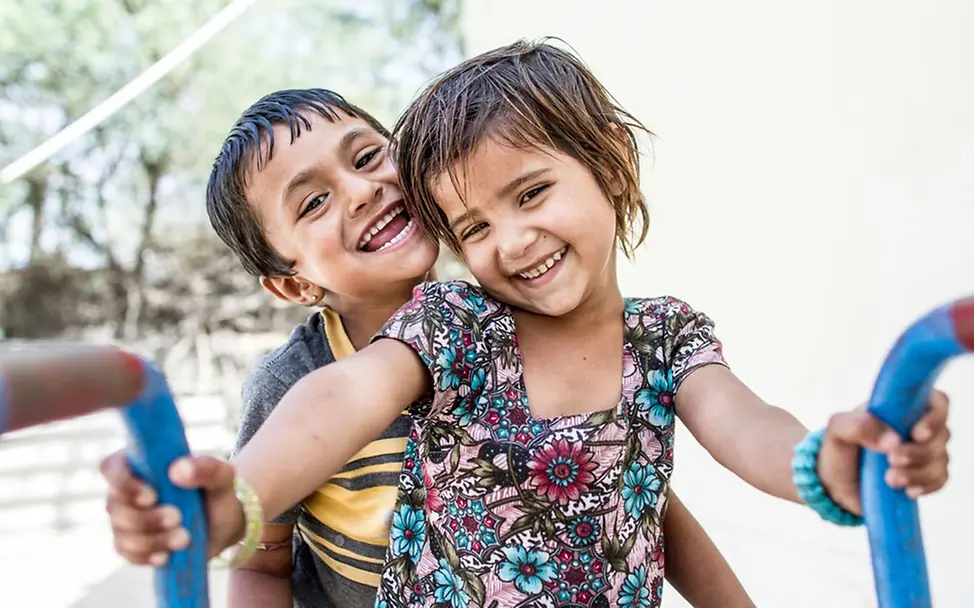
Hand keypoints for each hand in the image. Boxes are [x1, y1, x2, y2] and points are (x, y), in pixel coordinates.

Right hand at [101, 451, 245, 564]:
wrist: (221, 524)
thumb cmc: (216, 492)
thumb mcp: (222, 477)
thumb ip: (207, 467)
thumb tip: (178, 469)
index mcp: (142, 463)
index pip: (112, 467)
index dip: (124, 483)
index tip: (152, 497)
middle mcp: (126, 490)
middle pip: (115, 505)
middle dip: (146, 518)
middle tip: (177, 519)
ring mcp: (125, 518)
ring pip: (122, 533)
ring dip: (152, 540)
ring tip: (184, 539)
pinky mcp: (130, 544)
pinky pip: (128, 554)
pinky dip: (148, 556)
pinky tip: (167, 555)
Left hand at [817, 390, 949, 514]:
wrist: (834, 486)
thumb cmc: (838, 450)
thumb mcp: (837, 431)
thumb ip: (858, 426)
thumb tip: (892, 440)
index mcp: (899, 408)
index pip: (935, 401)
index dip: (934, 416)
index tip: (916, 434)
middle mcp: (916, 427)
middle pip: (941, 434)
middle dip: (919, 451)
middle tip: (892, 460)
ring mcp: (924, 452)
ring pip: (941, 459)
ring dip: (919, 472)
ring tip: (890, 479)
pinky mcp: (925, 476)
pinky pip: (940, 479)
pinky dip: (926, 485)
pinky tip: (907, 490)